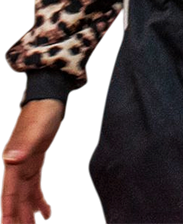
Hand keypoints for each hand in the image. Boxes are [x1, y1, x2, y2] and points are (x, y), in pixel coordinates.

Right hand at [2, 99, 63, 223]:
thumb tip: (9, 159)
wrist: (49, 97)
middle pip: (15, 198)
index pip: (8, 192)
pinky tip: (44, 211)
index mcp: (13, 162)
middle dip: (18, 216)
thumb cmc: (42, 113)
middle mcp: (16, 166)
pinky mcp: (34, 161)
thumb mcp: (35, 129)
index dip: (7, 211)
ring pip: (24, 195)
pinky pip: (33, 186)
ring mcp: (24, 164)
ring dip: (27, 212)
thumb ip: (23, 145)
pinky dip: (37, 200)